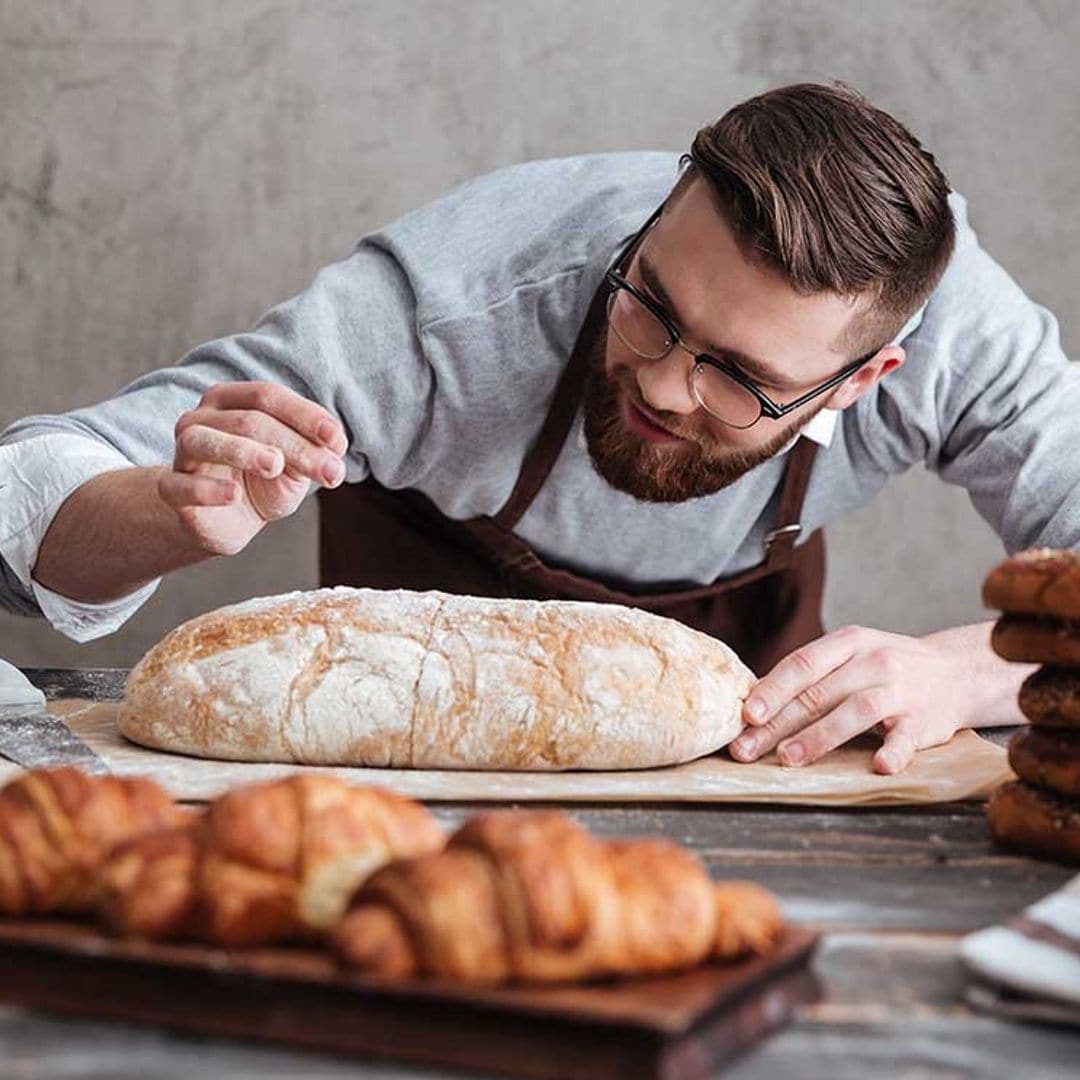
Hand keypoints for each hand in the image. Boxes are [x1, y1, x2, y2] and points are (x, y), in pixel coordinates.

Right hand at [159, 382, 347, 555]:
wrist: (230, 520)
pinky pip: (178, 485)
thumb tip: (335, 446)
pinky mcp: (171, 488)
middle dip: (294, 446)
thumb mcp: (296, 465)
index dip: (304, 415)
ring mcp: (182, 451)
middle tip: (330, 473)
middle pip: (249, 421)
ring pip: (205, 440)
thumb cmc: (264, 482)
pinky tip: (233, 494)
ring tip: (275, 466)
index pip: (268, 396)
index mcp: (234, 400)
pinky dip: (206, 489)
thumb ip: (314, 451)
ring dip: (244, 451)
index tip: (336, 441)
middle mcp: (203, 417)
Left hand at [728, 626, 975, 773]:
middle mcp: (873, 661)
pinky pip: (907, 737)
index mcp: (848, 643)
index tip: (746, 714)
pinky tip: (879, 765)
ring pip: (856, 711)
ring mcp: (901, 690)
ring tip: (788, 758)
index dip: (772, 689)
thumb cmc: (884, 670)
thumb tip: (754, 706)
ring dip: (819, 737)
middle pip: (819, 692)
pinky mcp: (925, 720)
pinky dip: (894, 751)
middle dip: (778, 723)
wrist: (956, 672)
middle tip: (747, 749)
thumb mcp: (849, 658)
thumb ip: (810, 677)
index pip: (802, 664)